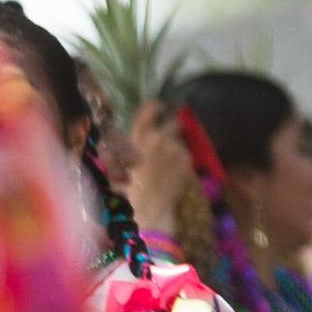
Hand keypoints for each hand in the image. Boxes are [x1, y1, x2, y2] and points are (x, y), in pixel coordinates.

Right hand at [123, 99, 192, 237]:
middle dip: (172, 130)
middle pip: (174, 122)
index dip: (157, 106)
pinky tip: (173, 172)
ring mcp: (174, 148)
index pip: (151, 107)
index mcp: (139, 136)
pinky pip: (186, 153)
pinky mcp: (186, 159)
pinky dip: (181, 160)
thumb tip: (150, 131)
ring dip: (176, 147)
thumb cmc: (133, 185)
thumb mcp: (125, 159)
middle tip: (167, 143)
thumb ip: (136, 142)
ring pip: (180, 140)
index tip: (161, 108)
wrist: (150, 205)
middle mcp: (158, 137)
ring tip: (167, 164)